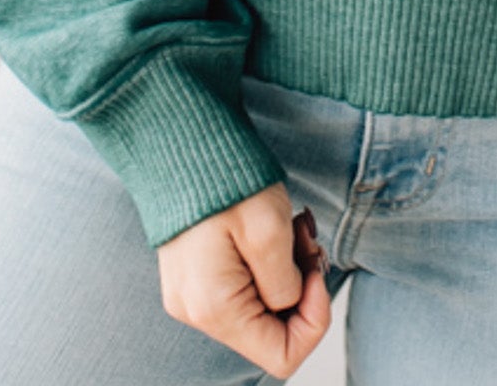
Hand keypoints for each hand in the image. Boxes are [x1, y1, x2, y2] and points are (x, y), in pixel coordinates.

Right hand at [157, 183, 331, 378]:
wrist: (182, 140)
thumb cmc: (227, 180)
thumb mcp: (271, 231)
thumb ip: (286, 285)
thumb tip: (291, 305)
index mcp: (215, 309)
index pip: (282, 357)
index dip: (313, 319)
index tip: (315, 269)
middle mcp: (197, 312)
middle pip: (272, 331)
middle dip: (301, 286)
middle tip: (306, 237)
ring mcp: (193, 295)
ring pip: (262, 307)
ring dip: (286, 270)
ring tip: (290, 225)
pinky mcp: (195, 276)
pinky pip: (243, 288)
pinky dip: (267, 263)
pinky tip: (272, 228)